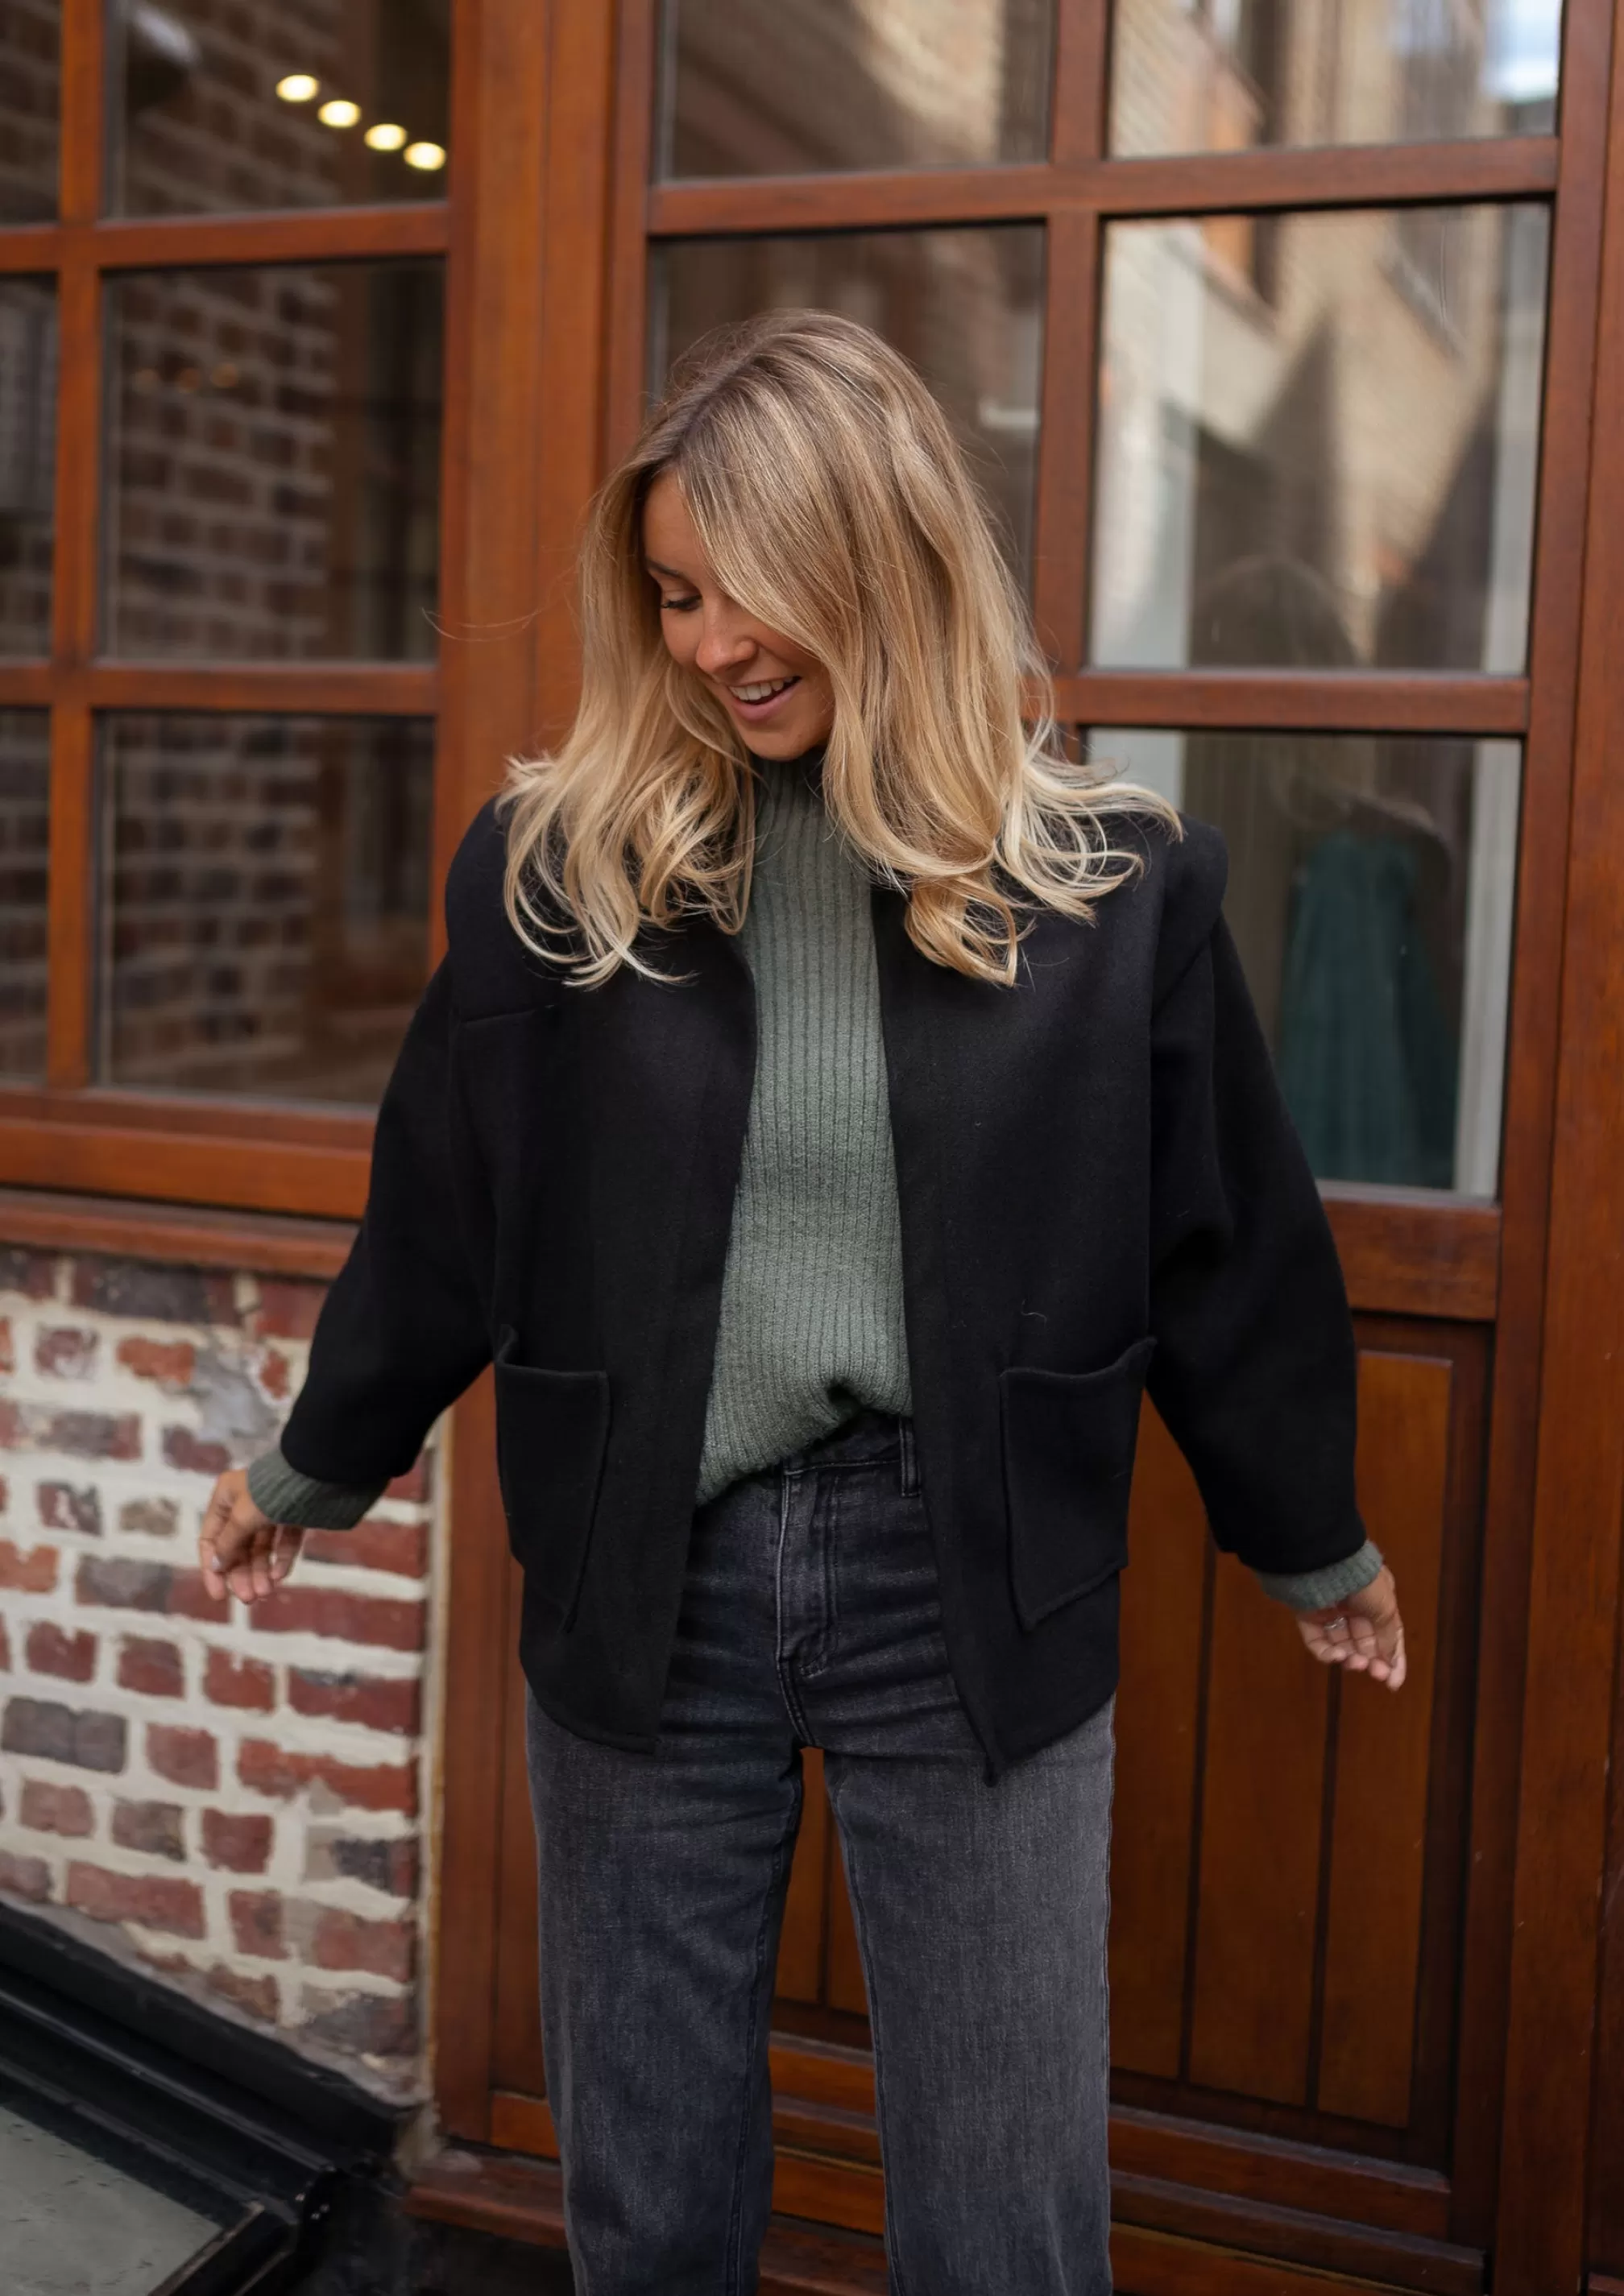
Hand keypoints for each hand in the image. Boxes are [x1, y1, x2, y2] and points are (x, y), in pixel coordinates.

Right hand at [199, 1469, 304, 1603]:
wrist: (318, 1474)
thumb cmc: (272, 1493)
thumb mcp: (243, 1517)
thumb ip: (228, 1543)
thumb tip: (215, 1566)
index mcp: (225, 1497)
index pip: (211, 1539)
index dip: (213, 1569)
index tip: (221, 1595)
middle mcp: (245, 1503)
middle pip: (238, 1548)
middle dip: (243, 1574)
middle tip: (250, 1598)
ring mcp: (271, 1510)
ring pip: (261, 1548)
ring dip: (261, 1572)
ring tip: (266, 1593)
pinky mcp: (295, 1516)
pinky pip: (284, 1542)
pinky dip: (281, 1559)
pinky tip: (280, 1576)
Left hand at [1295, 1565, 1405, 1690]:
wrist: (1325, 1562)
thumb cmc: (1363, 1581)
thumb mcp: (1386, 1608)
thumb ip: (1389, 1636)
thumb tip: (1390, 1660)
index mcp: (1377, 1600)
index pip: (1387, 1635)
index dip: (1391, 1660)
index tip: (1392, 1683)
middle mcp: (1354, 1606)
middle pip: (1363, 1643)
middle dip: (1370, 1660)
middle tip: (1375, 1674)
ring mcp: (1330, 1611)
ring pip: (1341, 1645)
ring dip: (1349, 1658)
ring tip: (1355, 1662)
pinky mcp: (1307, 1616)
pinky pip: (1317, 1641)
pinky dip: (1326, 1652)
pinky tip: (1337, 1656)